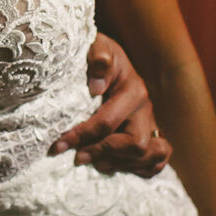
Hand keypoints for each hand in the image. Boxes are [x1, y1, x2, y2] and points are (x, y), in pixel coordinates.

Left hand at [49, 33, 171, 177]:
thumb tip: (97, 87)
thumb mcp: (96, 46)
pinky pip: (157, 161)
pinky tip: (114, 164)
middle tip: (78, 157)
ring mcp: (151, 123)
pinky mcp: (152, 134)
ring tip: (96, 162)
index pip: (107, 122)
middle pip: (136, 144)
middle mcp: (146, 109)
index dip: (81, 136)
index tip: (58, 146)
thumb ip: (98, 58)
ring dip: (122, 164)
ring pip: (150, 156)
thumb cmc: (98, 53)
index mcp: (133, 90)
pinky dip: (140, 169)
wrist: (111, 58)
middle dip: (105, 152)